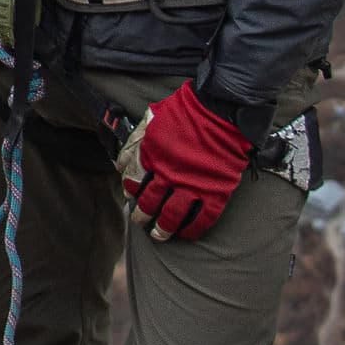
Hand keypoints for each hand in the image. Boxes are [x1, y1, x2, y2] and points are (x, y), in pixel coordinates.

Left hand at [122, 83, 250, 240]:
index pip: (133, 181)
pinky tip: (188, 234)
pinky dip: (194, 229)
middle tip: (142, 221)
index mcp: (151, 155)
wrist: (223, 108)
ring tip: (160, 235)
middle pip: (149, 203)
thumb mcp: (153, 117)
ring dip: (163, 229)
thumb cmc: (188, 108)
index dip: (131, 190)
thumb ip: (137, 140)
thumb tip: (122, 160)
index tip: (132, 195)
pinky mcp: (215, 192)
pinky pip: (202, 219)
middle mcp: (168, 174)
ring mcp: (192, 185)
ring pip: (171, 216)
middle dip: (143, 215)